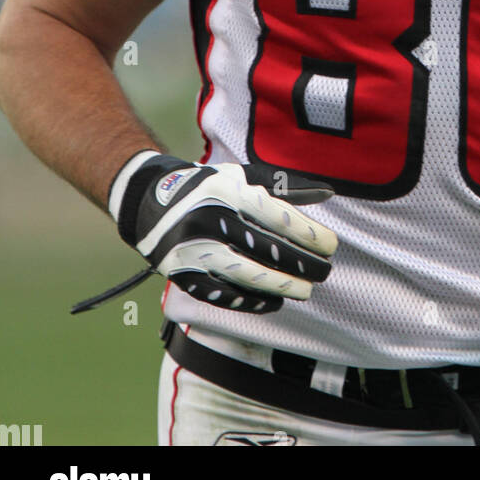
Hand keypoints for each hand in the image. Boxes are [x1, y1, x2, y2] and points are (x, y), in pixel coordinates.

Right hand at [111, 153, 337, 312]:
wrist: (148, 202)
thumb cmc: (206, 186)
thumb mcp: (241, 176)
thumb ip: (283, 186)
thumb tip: (328, 193)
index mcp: (228, 191)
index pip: (276, 216)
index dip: (307, 234)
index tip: (331, 246)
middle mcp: (211, 219)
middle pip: (265, 247)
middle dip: (300, 263)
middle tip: (325, 271)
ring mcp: (195, 249)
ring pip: (246, 274)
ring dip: (280, 286)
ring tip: (305, 291)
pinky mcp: (182, 274)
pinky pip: (221, 294)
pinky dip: (249, 301)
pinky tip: (273, 303)